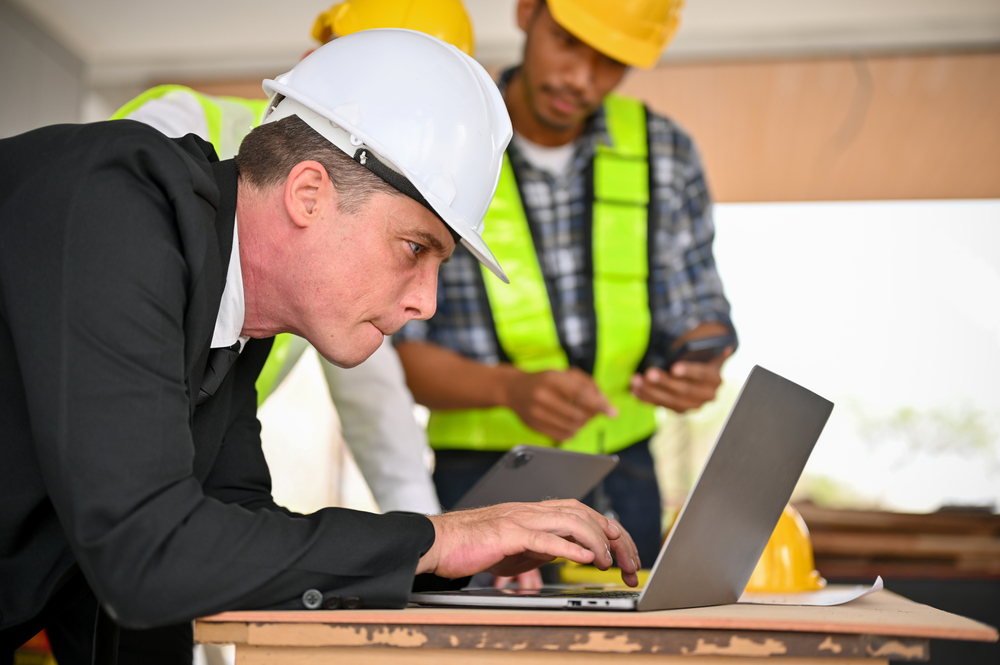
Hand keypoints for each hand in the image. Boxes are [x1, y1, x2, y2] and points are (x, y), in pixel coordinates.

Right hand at [418, 500, 639, 586]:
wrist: (438, 542)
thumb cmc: (474, 546)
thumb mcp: (519, 548)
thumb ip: (546, 546)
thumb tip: (573, 553)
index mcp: (537, 512)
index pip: (585, 513)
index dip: (611, 532)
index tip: (628, 554)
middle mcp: (533, 510)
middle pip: (586, 513)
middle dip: (614, 537)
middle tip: (629, 562)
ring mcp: (521, 518)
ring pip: (570, 520)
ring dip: (596, 541)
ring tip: (608, 562)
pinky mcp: (507, 533)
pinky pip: (543, 537)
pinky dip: (567, 546)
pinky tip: (583, 556)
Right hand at [502, 368, 616, 440]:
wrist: (513, 389)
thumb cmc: (544, 380)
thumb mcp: (564, 374)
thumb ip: (588, 385)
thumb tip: (606, 405)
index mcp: (552, 378)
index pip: (581, 394)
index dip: (600, 404)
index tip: (612, 411)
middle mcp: (542, 396)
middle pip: (578, 414)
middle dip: (592, 415)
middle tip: (595, 411)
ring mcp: (537, 413)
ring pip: (572, 427)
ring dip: (583, 424)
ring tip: (582, 415)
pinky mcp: (534, 427)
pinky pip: (562, 436)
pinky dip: (573, 431)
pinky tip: (571, 422)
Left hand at [630, 347, 731, 412]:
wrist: (701, 375)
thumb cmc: (698, 357)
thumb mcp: (702, 351)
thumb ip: (700, 348)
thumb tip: (717, 344)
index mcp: (714, 378)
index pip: (702, 374)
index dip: (688, 371)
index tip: (674, 368)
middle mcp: (707, 395)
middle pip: (684, 390)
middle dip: (664, 382)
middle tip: (649, 373)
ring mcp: (693, 405)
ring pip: (670, 401)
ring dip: (651, 391)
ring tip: (636, 381)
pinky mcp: (679, 410)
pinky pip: (661, 405)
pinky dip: (646, 398)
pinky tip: (634, 390)